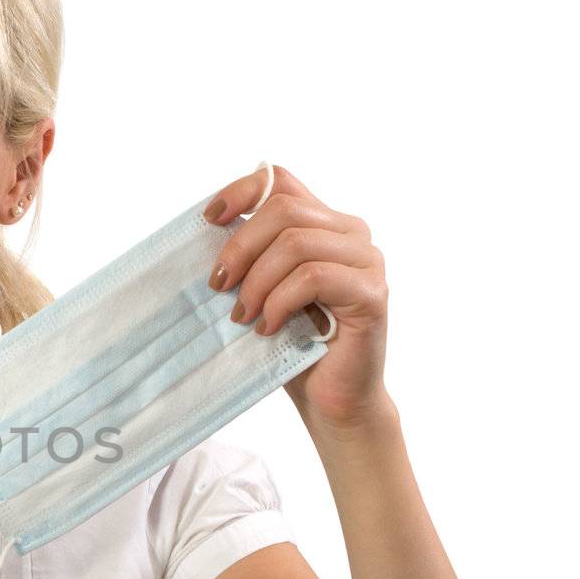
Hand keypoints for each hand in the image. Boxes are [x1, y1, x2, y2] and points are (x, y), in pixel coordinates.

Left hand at [203, 164, 390, 430]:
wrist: (329, 397)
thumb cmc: (290, 343)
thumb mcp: (260, 288)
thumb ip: (250, 255)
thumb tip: (207, 229)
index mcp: (323, 224)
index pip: (281, 181)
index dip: (241, 191)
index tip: (209, 220)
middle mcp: (351, 233)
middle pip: (284, 209)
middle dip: (240, 248)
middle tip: (219, 287)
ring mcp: (366, 260)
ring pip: (296, 244)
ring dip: (257, 282)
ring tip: (243, 316)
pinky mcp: (372, 292)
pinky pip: (312, 277)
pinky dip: (279, 302)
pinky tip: (268, 326)